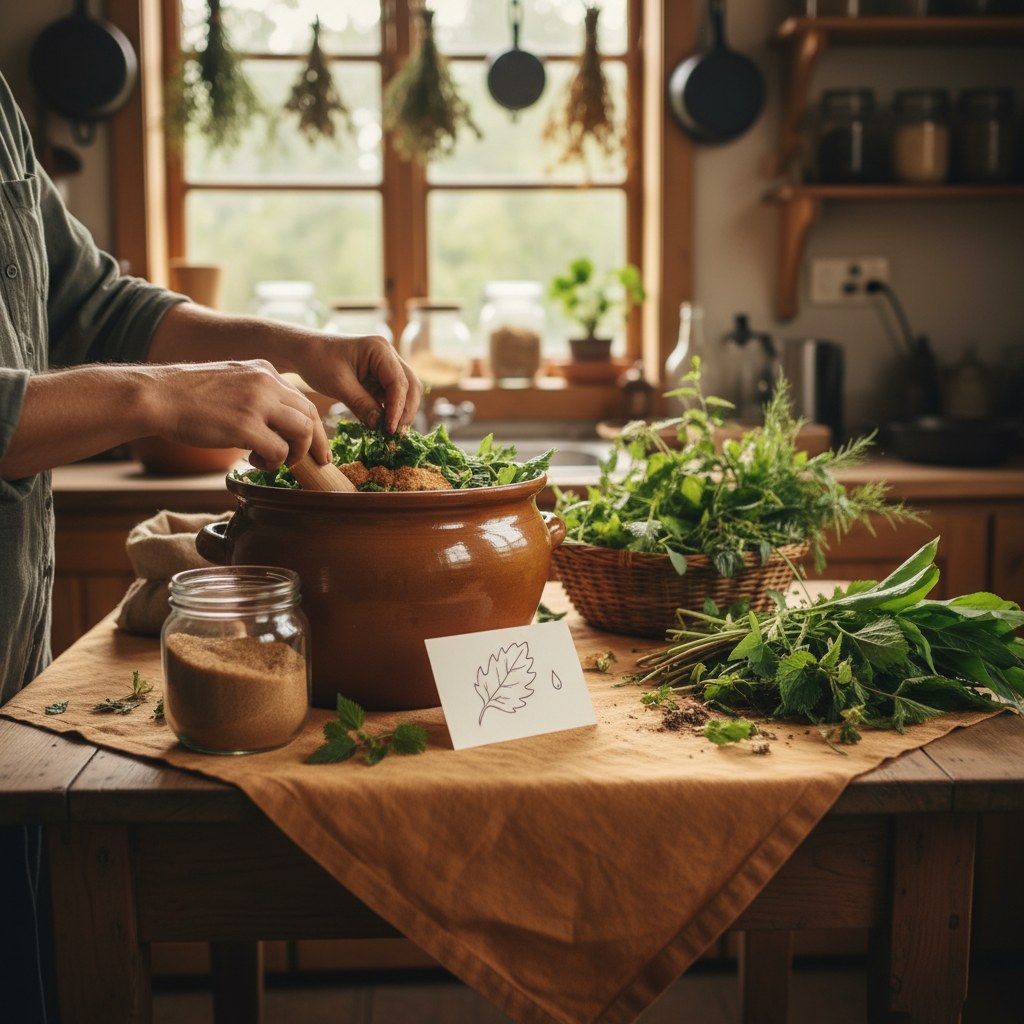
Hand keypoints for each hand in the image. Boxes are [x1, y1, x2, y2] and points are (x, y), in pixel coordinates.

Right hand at [149, 360, 329, 470]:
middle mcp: (266, 382)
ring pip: (302, 432)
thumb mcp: (231, 382)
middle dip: (315, 444)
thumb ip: (256, 396)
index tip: (318, 449)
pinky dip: (273, 463)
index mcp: (264, 371)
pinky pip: (279, 451)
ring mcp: (257, 403)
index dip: (315, 428)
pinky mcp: (245, 426)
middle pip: (310, 416)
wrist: (157, 396)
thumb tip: (276, 423)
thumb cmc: (188, 396)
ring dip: (294, 454)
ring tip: (273, 461)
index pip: (304, 400)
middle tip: (312, 464)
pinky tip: (255, 462)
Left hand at [288, 333, 422, 433]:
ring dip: (402, 413)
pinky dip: (392, 411)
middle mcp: (388, 355)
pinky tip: (384, 427)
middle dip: (406, 411)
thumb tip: (380, 426)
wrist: (304, 352)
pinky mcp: (381, 378)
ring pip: (406, 392)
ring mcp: (386, 367)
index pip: (398, 381)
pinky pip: (393, 396)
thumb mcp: (338, 384)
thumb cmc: (318, 361)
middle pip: (411, 385)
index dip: (398, 407)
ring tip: (392, 434)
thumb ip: (361, 404)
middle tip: (396, 435)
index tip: (390, 429)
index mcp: (379, 349)